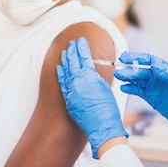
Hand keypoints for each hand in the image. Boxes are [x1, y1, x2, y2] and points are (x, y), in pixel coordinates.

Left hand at [57, 38, 127, 158]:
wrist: (101, 126)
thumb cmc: (108, 107)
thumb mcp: (104, 86)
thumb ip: (95, 76)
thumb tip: (89, 68)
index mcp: (88, 76)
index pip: (84, 57)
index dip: (82, 47)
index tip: (81, 40)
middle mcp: (77, 81)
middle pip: (72, 61)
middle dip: (72, 51)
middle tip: (71, 43)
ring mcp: (70, 90)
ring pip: (65, 71)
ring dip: (65, 60)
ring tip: (64, 52)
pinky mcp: (68, 98)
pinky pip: (62, 83)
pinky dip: (60, 74)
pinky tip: (59, 68)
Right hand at [115, 52, 167, 145]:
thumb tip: (154, 65)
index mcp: (166, 69)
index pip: (149, 60)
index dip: (137, 58)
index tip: (126, 57)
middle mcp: (158, 76)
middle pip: (140, 70)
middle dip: (129, 69)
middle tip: (120, 71)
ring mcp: (153, 86)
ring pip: (137, 79)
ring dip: (127, 78)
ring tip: (118, 77)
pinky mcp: (150, 97)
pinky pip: (137, 90)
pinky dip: (130, 88)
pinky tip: (124, 87)